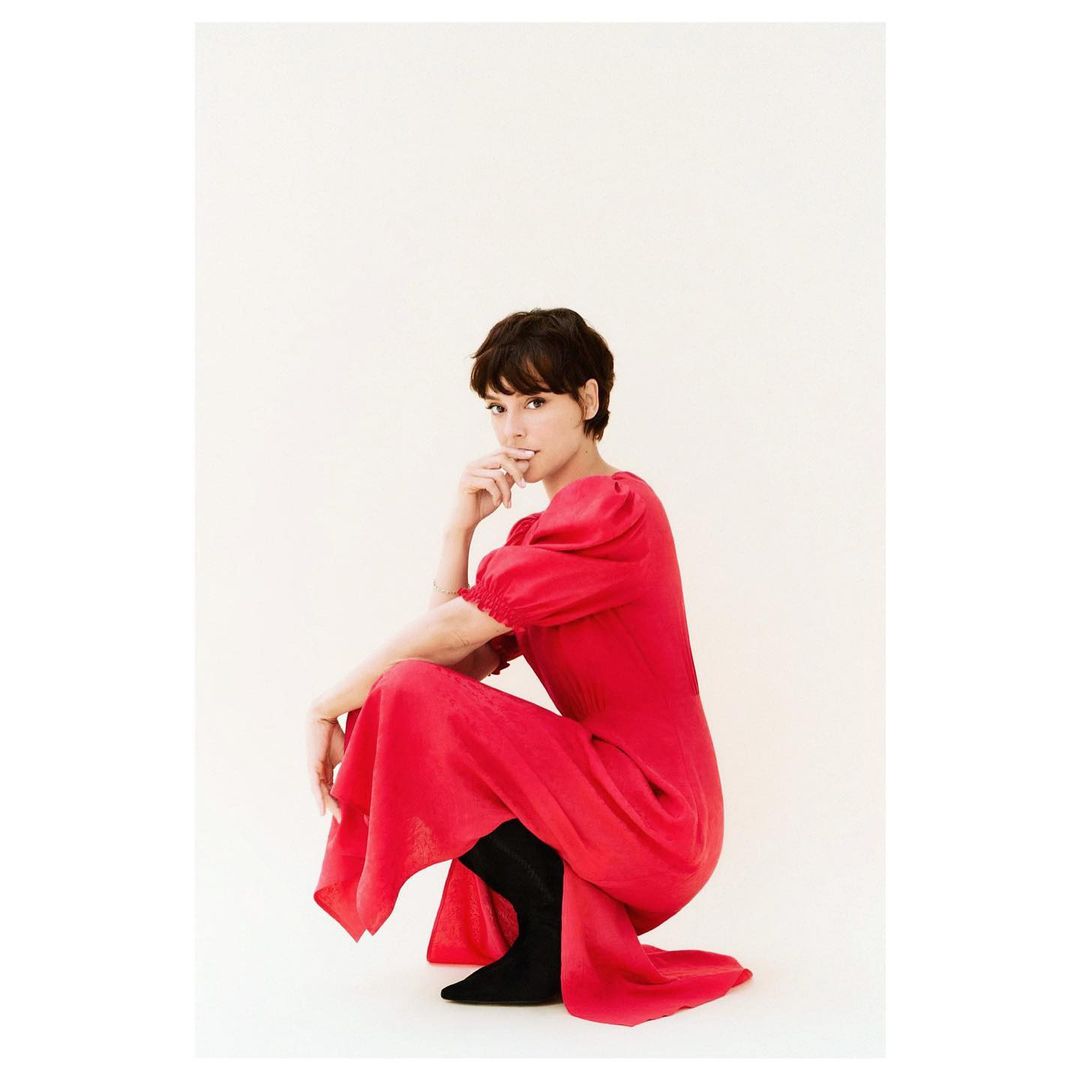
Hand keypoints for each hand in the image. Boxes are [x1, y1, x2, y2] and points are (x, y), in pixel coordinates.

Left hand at [305, 706, 344, 821]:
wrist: (324, 713)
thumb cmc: (338, 727)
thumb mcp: (348, 750)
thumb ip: (353, 762)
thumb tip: (371, 771)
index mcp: (328, 765)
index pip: (334, 786)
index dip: (340, 798)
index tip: (349, 809)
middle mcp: (320, 768)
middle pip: (328, 791)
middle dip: (335, 806)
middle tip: (344, 819)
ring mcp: (315, 768)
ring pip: (322, 791)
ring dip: (329, 805)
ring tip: (337, 817)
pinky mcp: (313, 765)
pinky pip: (317, 785)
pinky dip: (320, 798)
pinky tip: (323, 810)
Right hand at [448, 445, 536, 530]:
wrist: (466, 521)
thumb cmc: (483, 505)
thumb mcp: (502, 489)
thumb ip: (511, 476)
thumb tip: (526, 462)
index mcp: (482, 463)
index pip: (501, 450)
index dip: (517, 452)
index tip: (531, 455)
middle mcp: (475, 464)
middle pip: (501, 458)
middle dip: (516, 471)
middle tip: (523, 486)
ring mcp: (469, 471)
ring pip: (498, 474)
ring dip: (507, 491)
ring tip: (507, 502)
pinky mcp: (466, 481)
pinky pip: (490, 484)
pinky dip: (497, 495)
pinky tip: (497, 503)